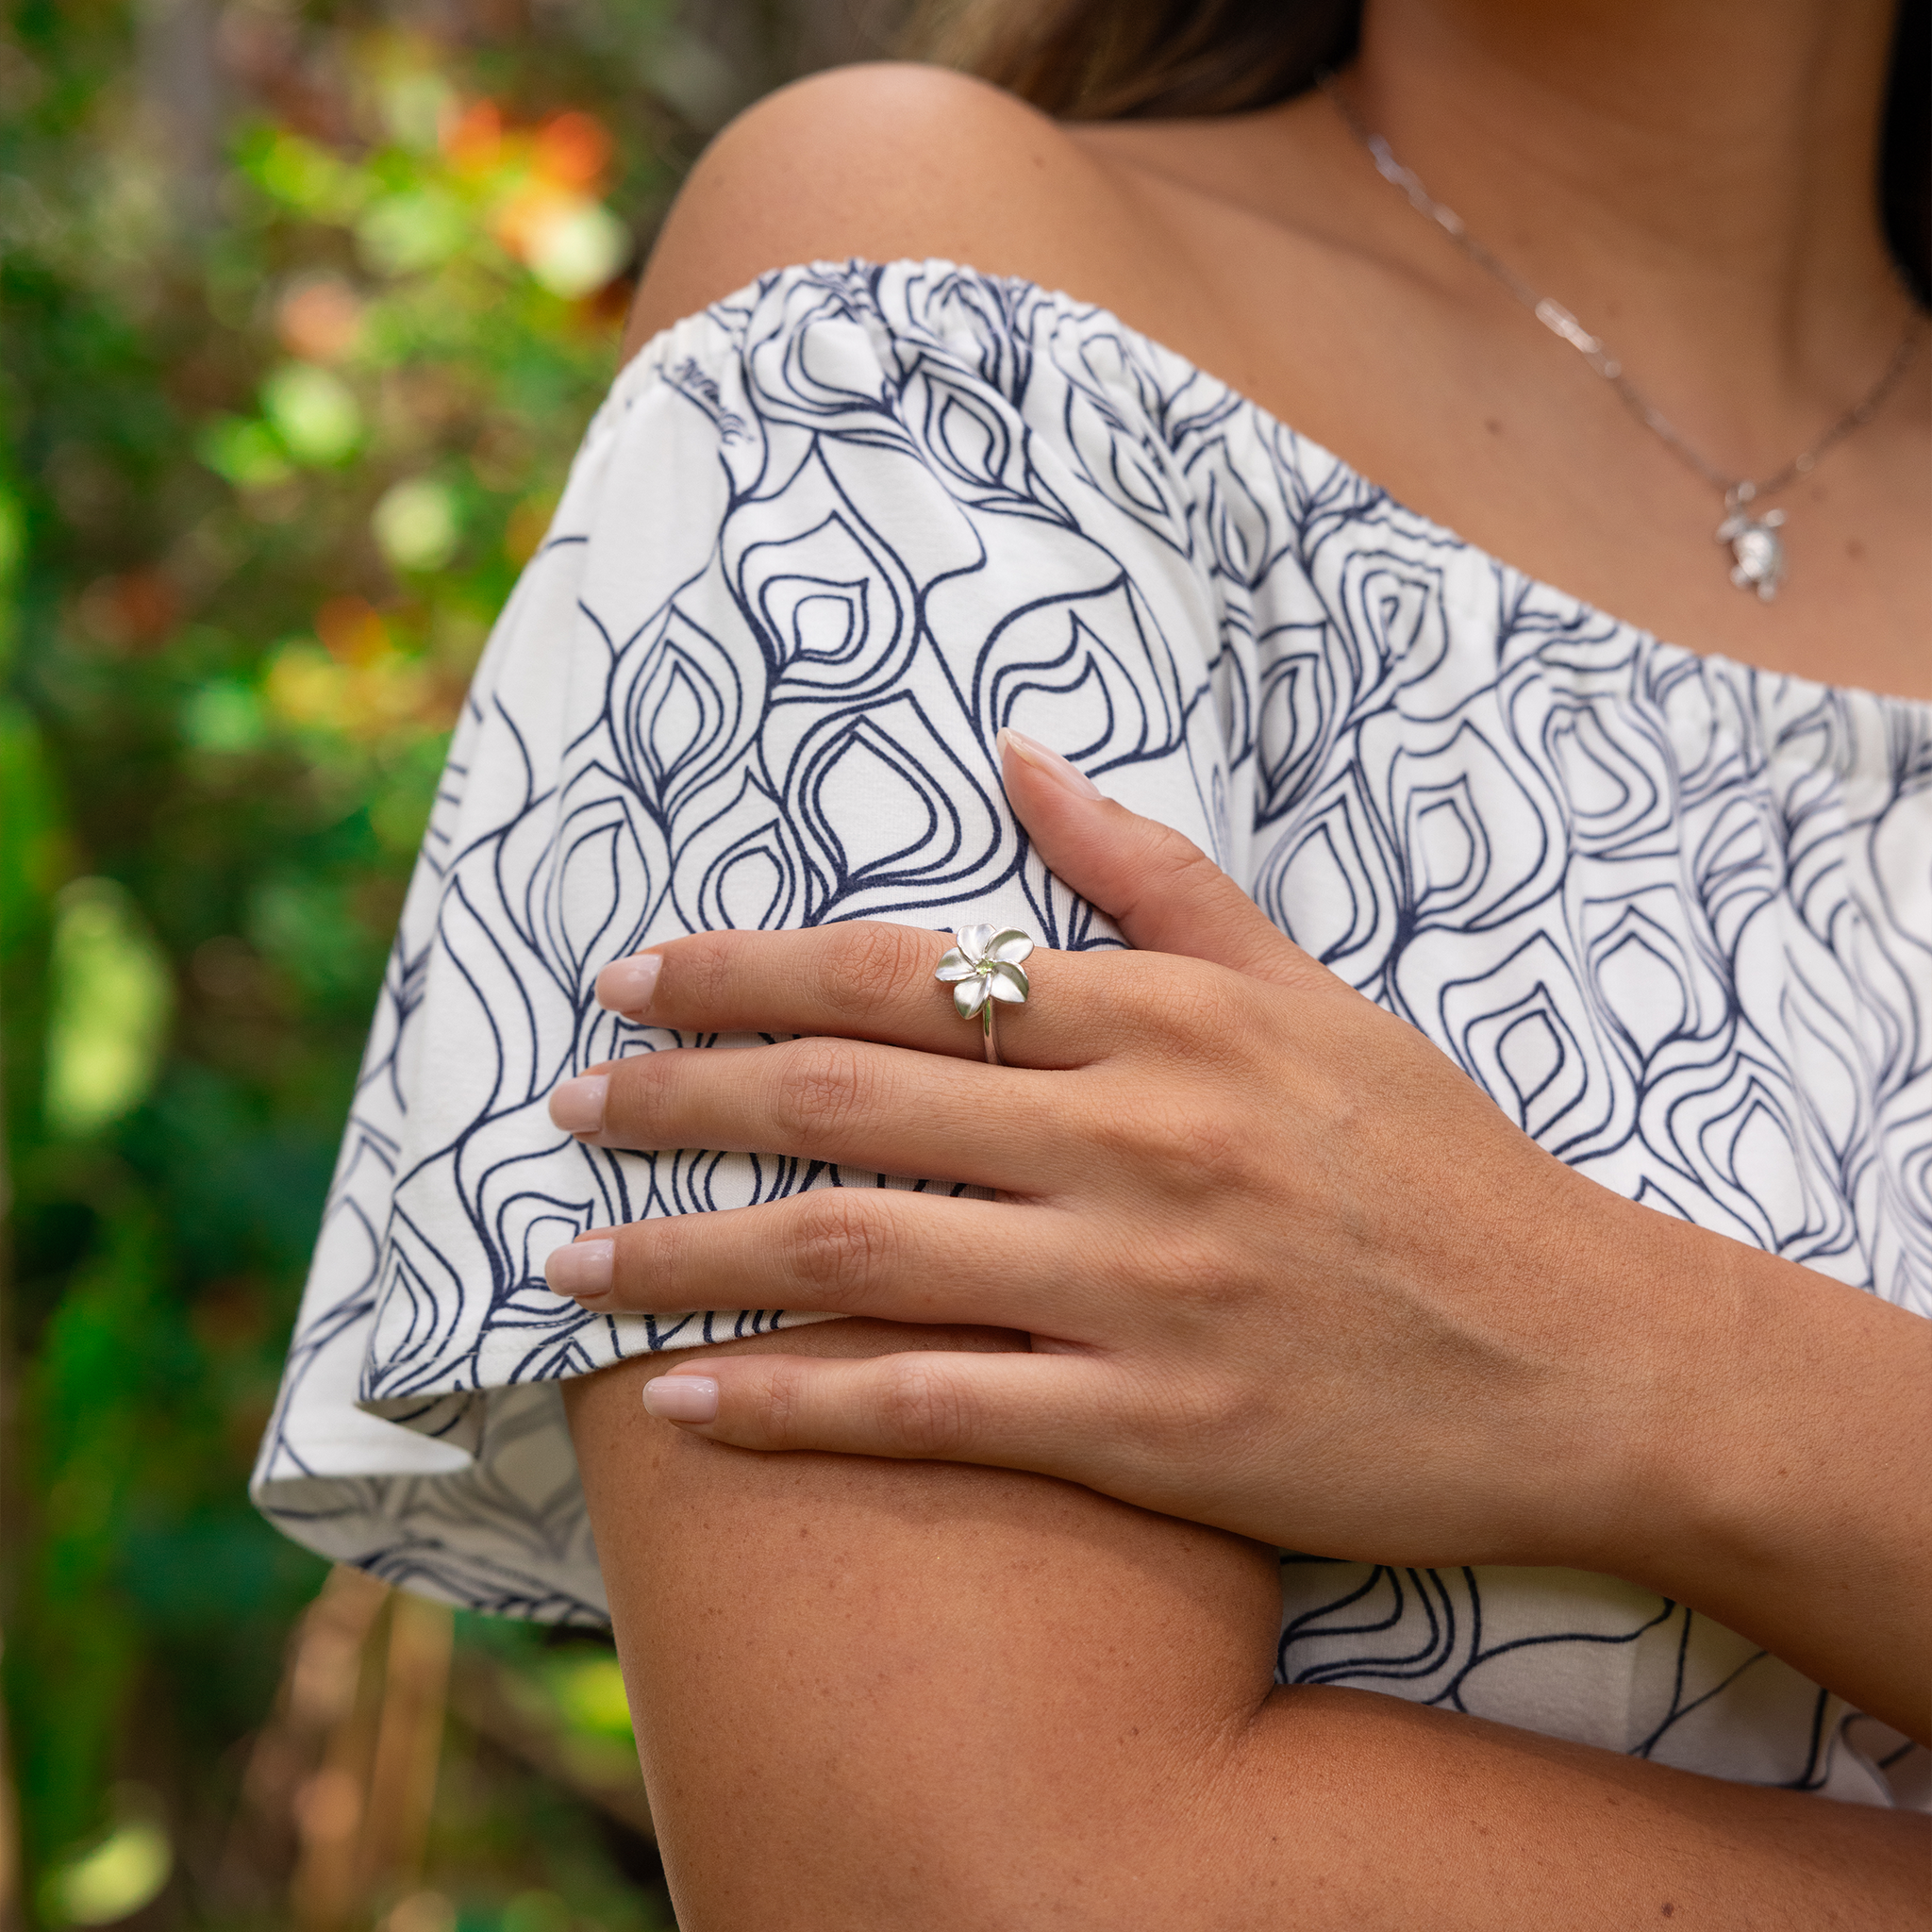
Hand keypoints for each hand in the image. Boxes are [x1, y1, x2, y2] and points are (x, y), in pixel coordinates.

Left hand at [541, 728, 1676, 1572]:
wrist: (1580, 1354)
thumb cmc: (1434, 1164)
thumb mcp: (1311, 992)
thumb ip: (1158, 874)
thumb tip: (1021, 756)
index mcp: (1166, 1018)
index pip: (906, 970)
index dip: (743, 970)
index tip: (627, 979)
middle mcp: (1132, 1137)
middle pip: (843, 1100)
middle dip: (674, 1097)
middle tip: (552, 1105)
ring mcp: (1134, 1288)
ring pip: (852, 1252)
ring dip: (686, 1250)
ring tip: (566, 1252)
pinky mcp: (1146, 1429)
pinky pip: (925, 1409)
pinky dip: (789, 1405)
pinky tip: (682, 1406)